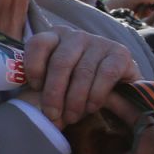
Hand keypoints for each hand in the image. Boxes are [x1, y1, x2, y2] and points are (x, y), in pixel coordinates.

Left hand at [17, 27, 140, 128]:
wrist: (115, 87)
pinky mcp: (120, 53)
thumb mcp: (56, 84)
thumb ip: (43, 91)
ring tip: (71, 117)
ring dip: (75, 100)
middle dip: (54, 93)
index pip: (38, 43)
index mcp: (55, 37)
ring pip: (82, 72)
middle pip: (60, 62)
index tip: (35, 88)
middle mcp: (76, 36)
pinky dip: (96, 95)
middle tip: (52, 115)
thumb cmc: (76, 85)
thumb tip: (39, 114)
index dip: (34, 67)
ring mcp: (99, 42)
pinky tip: (91, 107)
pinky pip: (106, 74)